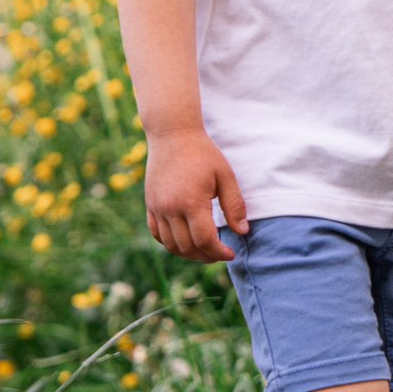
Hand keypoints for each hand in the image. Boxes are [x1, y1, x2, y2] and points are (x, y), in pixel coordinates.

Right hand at [143, 127, 246, 262]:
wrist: (172, 135)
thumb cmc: (203, 153)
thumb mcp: (225, 176)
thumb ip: (234, 205)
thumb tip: (242, 231)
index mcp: (191, 202)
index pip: (205, 240)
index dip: (219, 252)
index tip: (230, 253)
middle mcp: (170, 209)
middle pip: (187, 247)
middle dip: (206, 256)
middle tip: (220, 253)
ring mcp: (157, 208)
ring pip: (170, 245)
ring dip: (188, 254)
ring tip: (205, 250)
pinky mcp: (150, 205)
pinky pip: (156, 234)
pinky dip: (170, 243)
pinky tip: (185, 241)